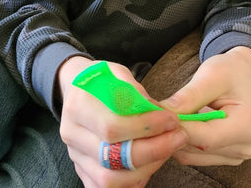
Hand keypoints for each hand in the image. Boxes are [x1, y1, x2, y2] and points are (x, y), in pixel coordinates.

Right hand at [58, 57, 187, 186]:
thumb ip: (135, 91)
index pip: (113, 126)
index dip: (146, 126)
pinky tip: (149, 164)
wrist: (77, 89)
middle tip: (178, 136)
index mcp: (78, 105)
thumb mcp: (118, 73)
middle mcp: (72, 134)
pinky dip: (131, 182)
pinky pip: (105, 187)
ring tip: (166, 150)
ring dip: (146, 169)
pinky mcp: (82, 170)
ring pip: (110, 179)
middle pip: (112, 157)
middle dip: (153, 150)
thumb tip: (158, 111)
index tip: (171, 119)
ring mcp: (75, 156)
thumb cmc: (101, 79)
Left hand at [160, 47, 250, 165]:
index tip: (155, 115)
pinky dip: (180, 141)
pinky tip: (174, 124)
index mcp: (247, 125)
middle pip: (198, 149)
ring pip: (192, 156)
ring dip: (173, 138)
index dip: (179, 128)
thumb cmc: (229, 71)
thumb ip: (189, 96)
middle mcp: (245, 146)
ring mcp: (236, 155)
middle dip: (172, 131)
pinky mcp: (225, 156)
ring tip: (161, 117)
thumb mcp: (211, 75)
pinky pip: (194, 156)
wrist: (242, 74)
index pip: (207, 137)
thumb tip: (164, 111)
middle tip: (151, 113)